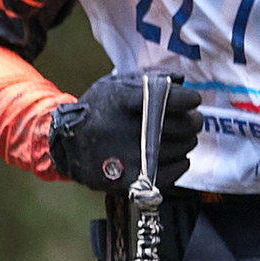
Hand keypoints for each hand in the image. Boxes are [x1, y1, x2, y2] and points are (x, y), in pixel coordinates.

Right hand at [48, 72, 203, 193]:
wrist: (66, 145)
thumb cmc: (96, 111)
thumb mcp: (114, 85)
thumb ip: (147, 80)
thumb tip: (181, 81)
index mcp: (122, 102)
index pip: (170, 98)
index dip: (188, 99)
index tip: (192, 100)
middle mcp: (125, 130)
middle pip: (181, 126)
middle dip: (193, 121)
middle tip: (192, 121)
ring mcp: (128, 158)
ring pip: (180, 149)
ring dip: (187, 143)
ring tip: (180, 139)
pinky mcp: (129, 181)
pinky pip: (171, 173)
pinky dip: (181, 165)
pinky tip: (178, 158)